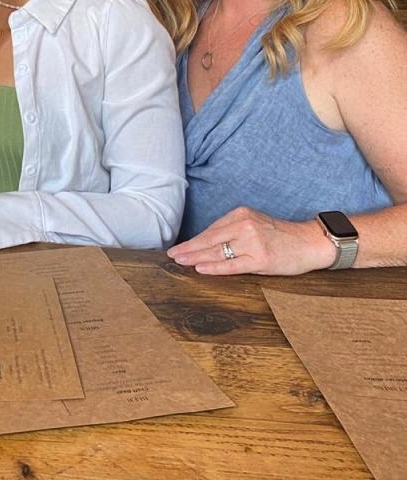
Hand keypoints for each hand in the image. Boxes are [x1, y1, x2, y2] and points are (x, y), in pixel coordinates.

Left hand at [167, 206, 335, 275]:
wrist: (310, 242)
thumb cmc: (282, 236)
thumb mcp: (255, 224)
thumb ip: (233, 230)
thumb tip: (207, 244)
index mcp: (241, 214)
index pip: (211, 229)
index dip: (193, 239)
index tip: (178, 246)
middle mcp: (245, 225)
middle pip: (210, 239)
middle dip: (189, 247)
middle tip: (172, 255)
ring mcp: (252, 242)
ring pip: (217, 251)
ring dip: (196, 257)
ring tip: (180, 261)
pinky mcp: (261, 259)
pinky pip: (232, 265)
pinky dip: (214, 267)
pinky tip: (200, 268)